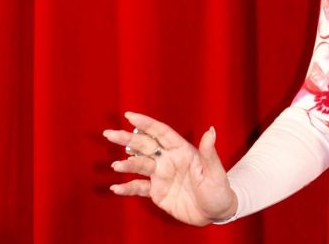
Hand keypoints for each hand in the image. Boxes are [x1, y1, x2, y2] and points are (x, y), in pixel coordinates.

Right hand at [103, 112, 237, 226]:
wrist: (215, 213)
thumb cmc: (218, 190)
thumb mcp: (215, 171)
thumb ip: (208, 153)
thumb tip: (210, 131)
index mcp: (182, 151)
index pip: (162, 133)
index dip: (146, 124)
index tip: (130, 115)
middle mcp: (169, 160)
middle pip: (145, 146)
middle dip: (127, 139)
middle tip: (109, 133)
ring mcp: (161, 176)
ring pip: (140, 166)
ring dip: (127, 165)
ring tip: (116, 166)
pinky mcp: (157, 192)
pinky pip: (139, 188)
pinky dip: (127, 188)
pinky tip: (116, 188)